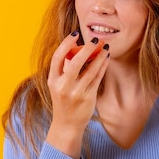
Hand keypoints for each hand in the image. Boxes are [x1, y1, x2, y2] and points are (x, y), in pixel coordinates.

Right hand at [45, 33, 109, 157]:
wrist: (67, 124)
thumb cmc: (63, 100)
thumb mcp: (57, 85)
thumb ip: (64, 69)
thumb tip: (78, 48)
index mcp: (53, 80)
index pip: (57, 57)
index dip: (66, 44)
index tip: (75, 34)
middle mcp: (63, 86)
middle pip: (74, 62)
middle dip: (86, 49)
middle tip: (95, 39)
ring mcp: (76, 93)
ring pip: (89, 70)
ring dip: (98, 56)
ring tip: (105, 47)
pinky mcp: (88, 98)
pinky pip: (97, 78)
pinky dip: (102, 67)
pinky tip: (106, 58)